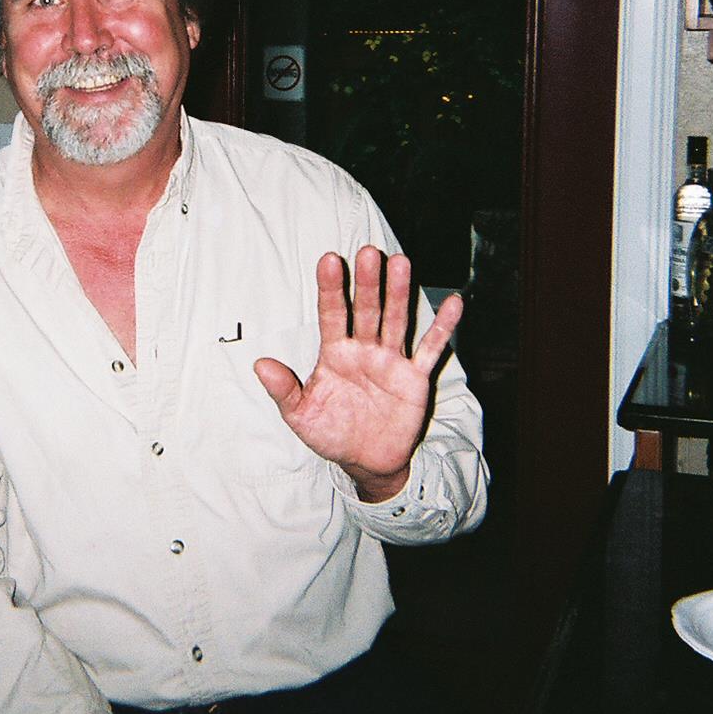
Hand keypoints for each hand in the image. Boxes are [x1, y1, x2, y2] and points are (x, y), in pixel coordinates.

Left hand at [253, 246, 460, 502]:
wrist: (366, 461)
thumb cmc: (330, 432)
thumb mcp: (300, 415)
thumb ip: (282, 390)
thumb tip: (259, 364)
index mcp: (334, 354)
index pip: (331, 314)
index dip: (330, 289)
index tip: (328, 260)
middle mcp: (364, 349)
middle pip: (366, 310)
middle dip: (367, 283)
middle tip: (368, 252)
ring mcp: (391, 360)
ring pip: (396, 321)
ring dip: (398, 294)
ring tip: (401, 263)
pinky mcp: (415, 378)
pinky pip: (431, 349)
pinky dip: (443, 327)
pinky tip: (454, 302)